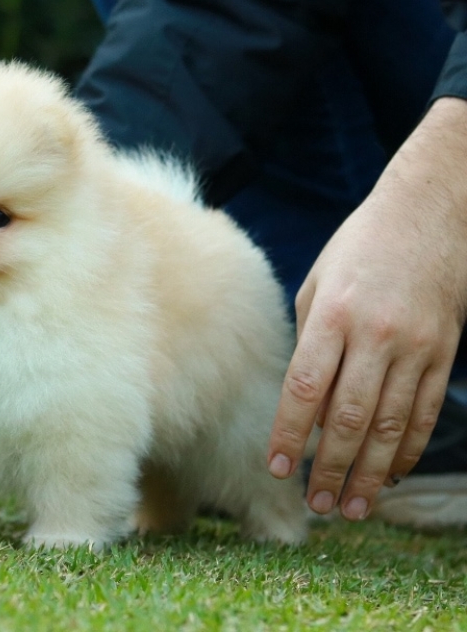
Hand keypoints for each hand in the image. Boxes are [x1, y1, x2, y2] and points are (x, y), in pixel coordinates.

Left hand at [267, 98, 466, 520]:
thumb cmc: (359, 246)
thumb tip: (301, 396)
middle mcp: (374, 335)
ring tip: (351, 507)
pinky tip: (390, 474)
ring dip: (368, 472)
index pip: (304, 388)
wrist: (429, 212)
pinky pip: (424, 412)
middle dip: (329, 468)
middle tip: (316, 504)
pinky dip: (407, 449)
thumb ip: (309, 338)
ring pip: (389, 425)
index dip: (288, 434)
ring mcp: (415, 346)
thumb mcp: (318, 282)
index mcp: (332, 314)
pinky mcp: (444, 352)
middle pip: (347, 417)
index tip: (275, 467)